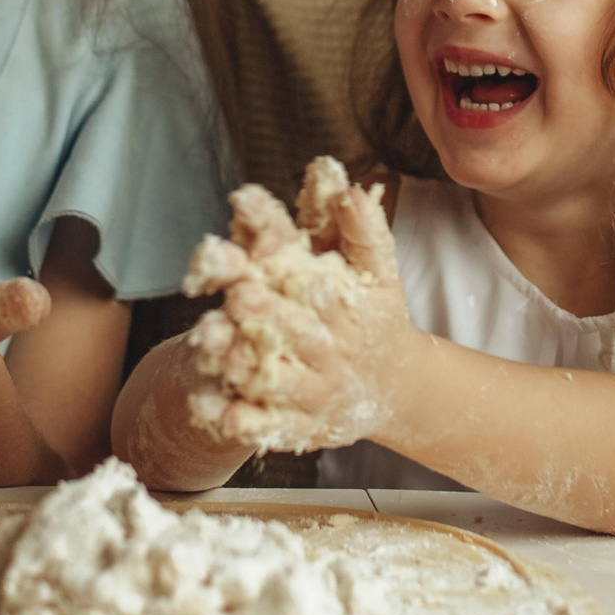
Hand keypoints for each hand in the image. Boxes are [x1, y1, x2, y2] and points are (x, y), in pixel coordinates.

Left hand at [180, 160, 412, 451]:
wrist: (401, 389)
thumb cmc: (379, 319)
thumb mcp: (380, 273)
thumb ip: (363, 231)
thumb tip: (351, 186)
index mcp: (349, 310)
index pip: (318, 286)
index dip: (291, 268)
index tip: (263, 247)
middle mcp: (335, 353)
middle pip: (300, 334)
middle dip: (269, 317)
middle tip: (238, 296)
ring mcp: (320, 393)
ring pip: (283, 382)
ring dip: (249, 368)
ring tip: (216, 352)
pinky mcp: (306, 427)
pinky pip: (272, 428)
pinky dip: (244, 422)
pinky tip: (214, 412)